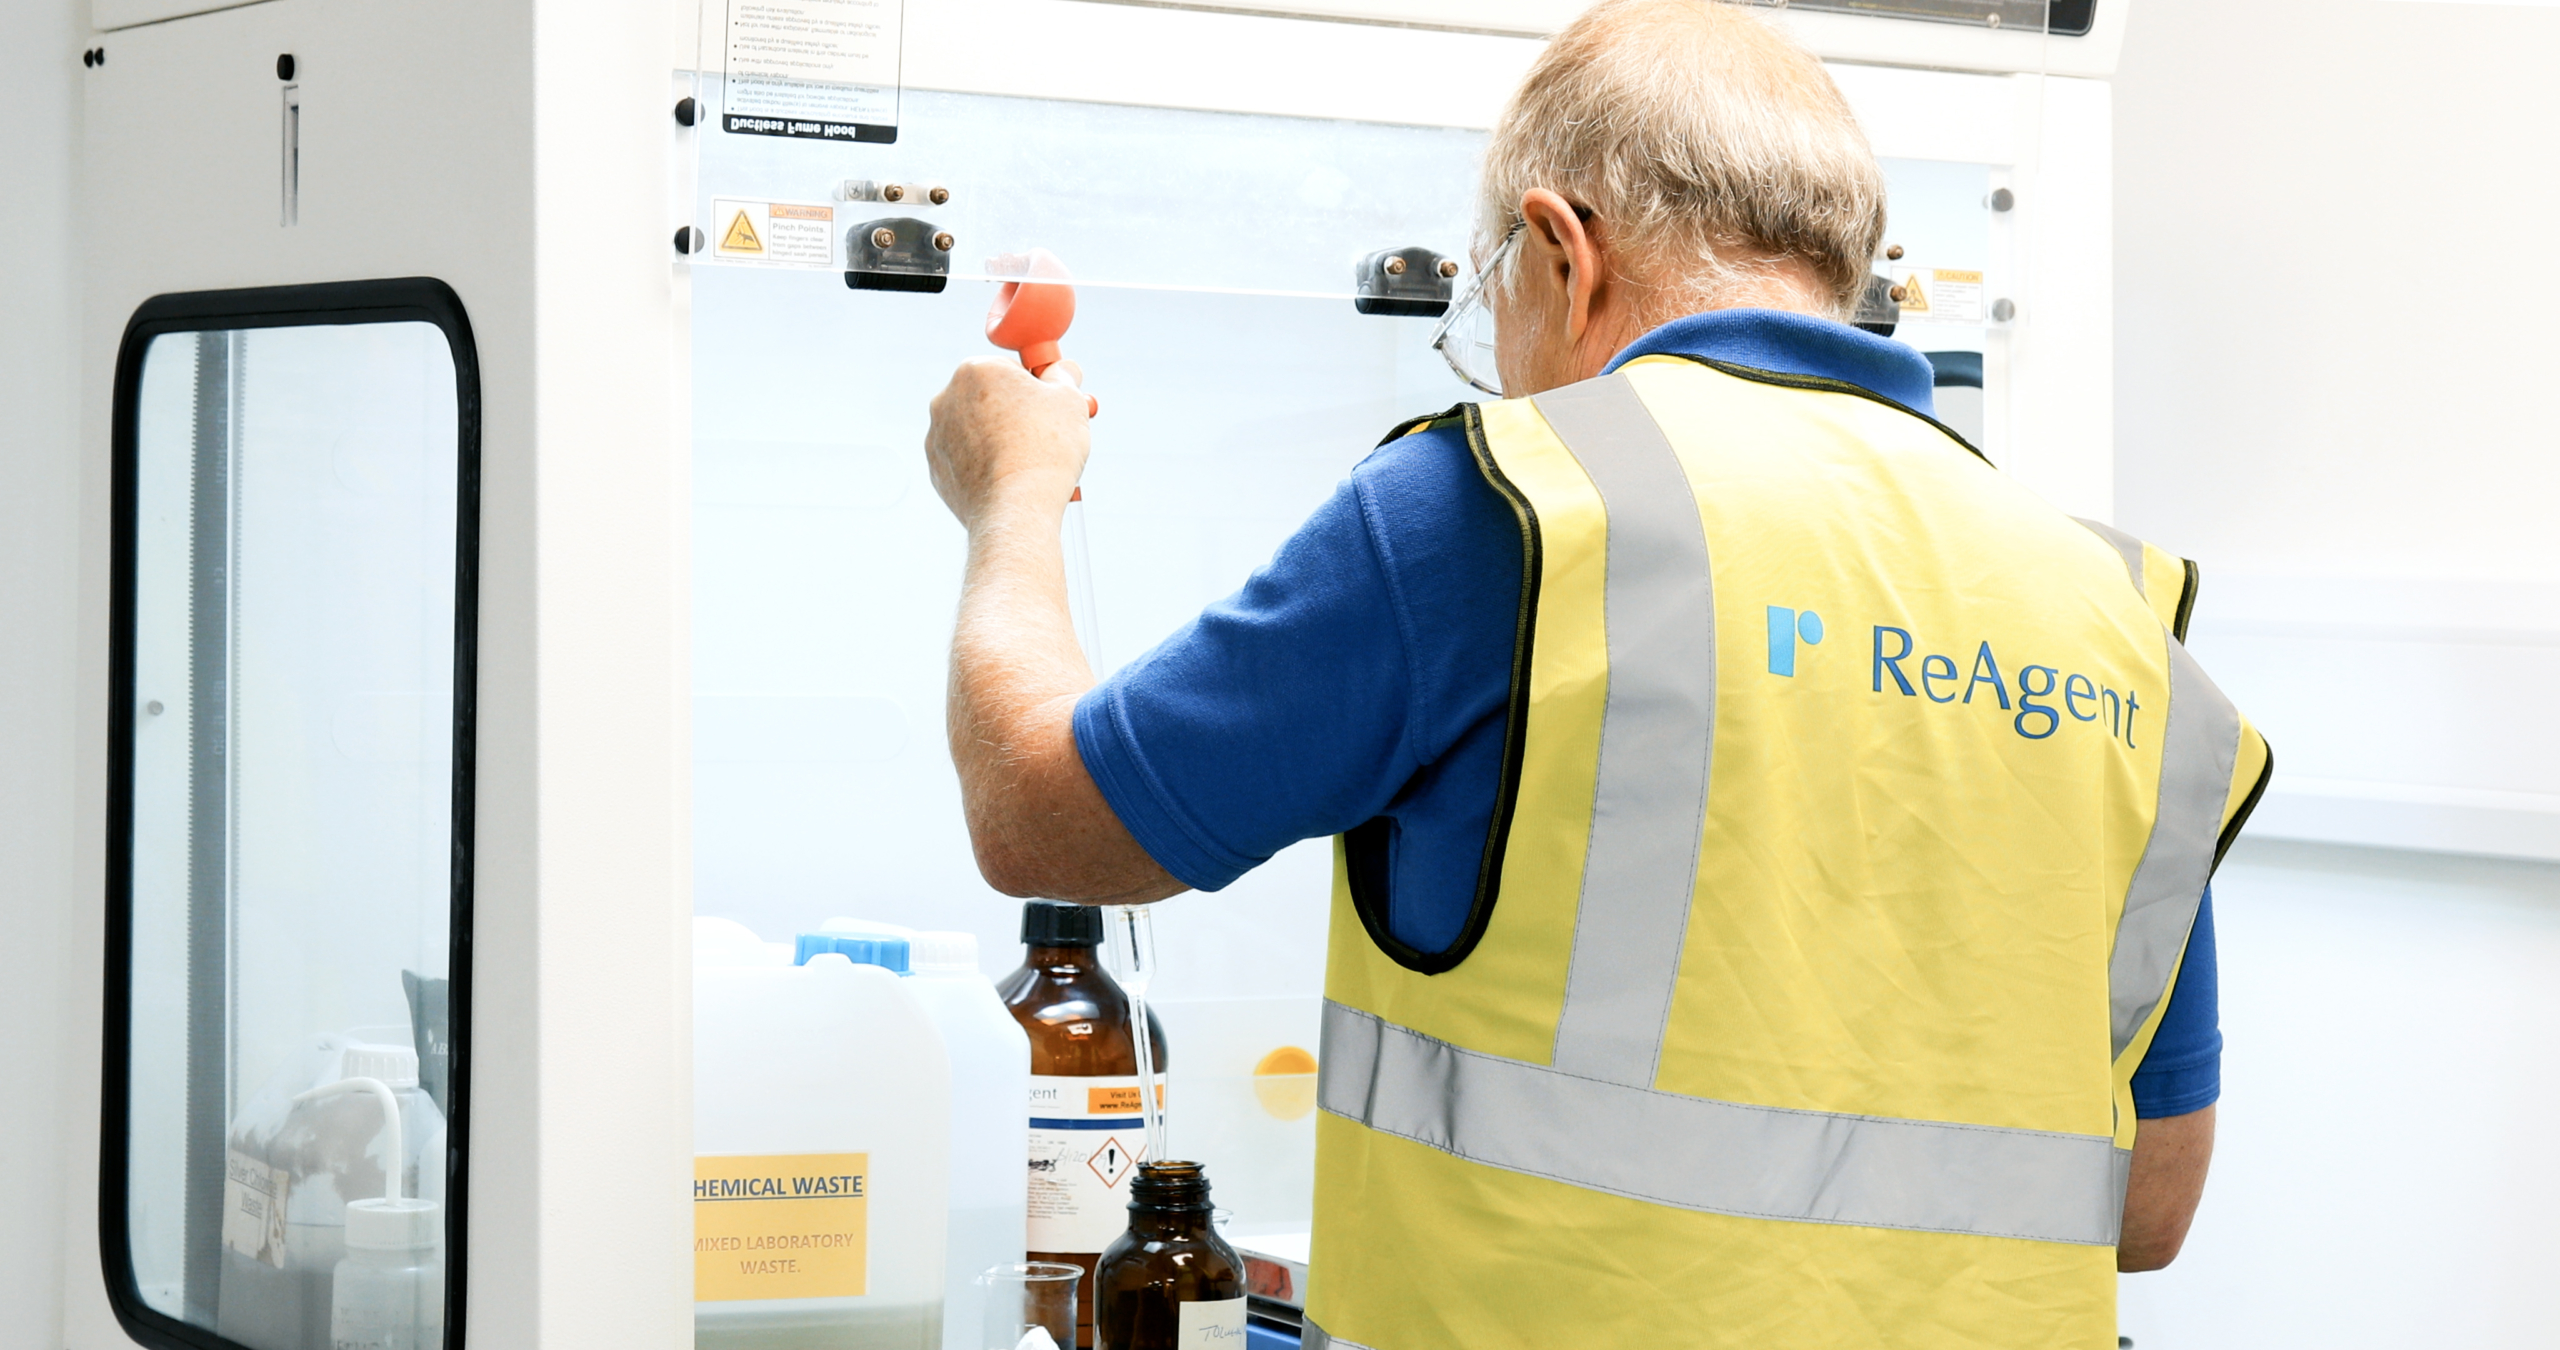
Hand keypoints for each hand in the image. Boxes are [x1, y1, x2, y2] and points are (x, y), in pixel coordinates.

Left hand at [924, 357, 1090, 530]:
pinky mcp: (937, 469)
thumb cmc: (1045, 449)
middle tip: (1045, 433)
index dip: (1035, 386)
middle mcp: (947, 397)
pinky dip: (985, 466)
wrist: (1016, 507)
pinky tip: (1009, 478)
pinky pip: (966, 460)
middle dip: (1015, 411)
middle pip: (989, 397)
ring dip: (999, 438)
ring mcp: (937, 435)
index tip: (1050, 404)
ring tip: (1029, 460)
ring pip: (977, 429)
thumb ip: (1063, 377)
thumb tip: (1062, 370)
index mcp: (977, 370)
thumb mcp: (1069, 400)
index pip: (1010, 367)